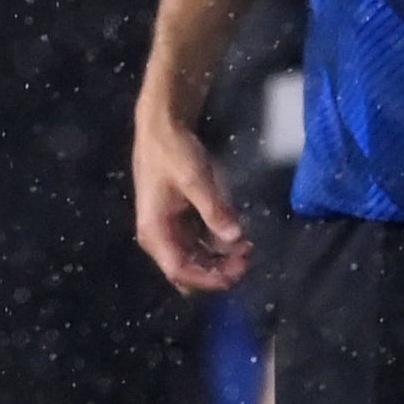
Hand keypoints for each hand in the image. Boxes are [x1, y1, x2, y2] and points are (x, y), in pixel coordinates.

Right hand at [134, 104, 251, 292]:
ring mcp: (170, 229)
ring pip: (195, 259)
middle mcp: (159, 236)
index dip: (207, 279)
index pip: (179, 270)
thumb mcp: (194, 179)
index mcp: (155, 231)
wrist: (162, 125)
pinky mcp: (180, 220)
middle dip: (216, 272)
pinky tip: (238, 238)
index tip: (236, 274)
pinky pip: (199, 243)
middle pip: (187, 270)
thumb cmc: (173, 151)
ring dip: (220, 260)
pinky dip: (218, 246)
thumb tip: (235, 238)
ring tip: (247, 250)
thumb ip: (214, 210)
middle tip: (247, 260)